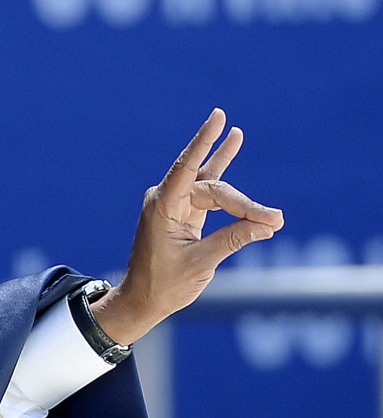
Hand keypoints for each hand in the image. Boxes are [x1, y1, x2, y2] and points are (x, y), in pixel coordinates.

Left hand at [91, 108, 283, 345]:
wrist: (143, 300)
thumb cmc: (164, 284)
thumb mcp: (202, 263)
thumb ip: (233, 239)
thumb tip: (269, 224)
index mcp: (162, 207)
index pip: (187, 168)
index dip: (204, 142)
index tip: (218, 117)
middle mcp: (166, 199)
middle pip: (213, 188)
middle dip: (244, 204)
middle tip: (275, 221)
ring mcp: (174, 204)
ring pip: (214, 189)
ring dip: (241, 196)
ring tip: (243, 145)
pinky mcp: (184, 211)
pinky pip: (209, 190)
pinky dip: (224, 173)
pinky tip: (232, 141)